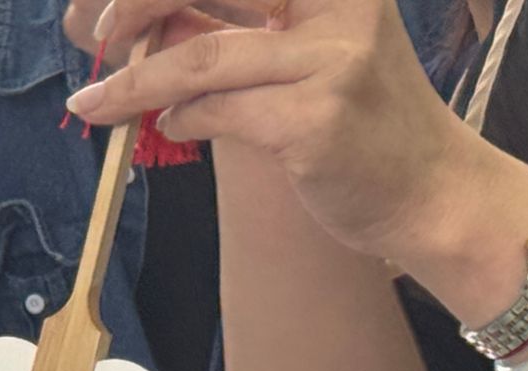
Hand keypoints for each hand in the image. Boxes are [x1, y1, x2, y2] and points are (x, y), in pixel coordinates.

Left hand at [65, 0, 471, 261]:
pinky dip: (182, 120)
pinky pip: (219, 111)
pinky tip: (175, 126)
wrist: (433, 194)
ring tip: (95, 105)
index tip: (119, 6)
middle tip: (102, 34)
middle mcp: (339, 3)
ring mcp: (331, 60)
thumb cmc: (363, 124)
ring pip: (200, 58)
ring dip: (134, 83)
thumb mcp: (310, 51)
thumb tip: (145, 18)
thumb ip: (241, 27)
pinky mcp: (316, 120)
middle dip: (138, 4)